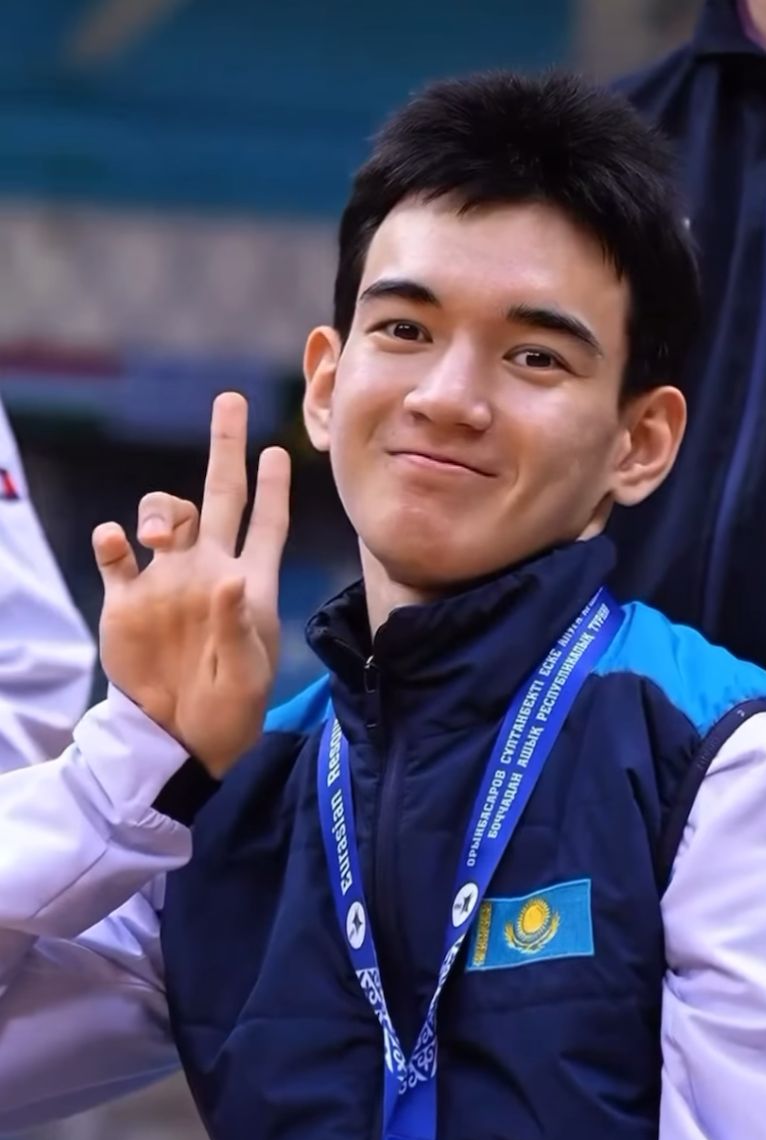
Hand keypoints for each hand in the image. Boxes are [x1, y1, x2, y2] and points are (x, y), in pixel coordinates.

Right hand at [92, 393, 289, 777]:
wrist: (176, 735)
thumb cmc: (228, 707)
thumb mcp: (247, 671)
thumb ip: (239, 621)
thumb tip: (232, 574)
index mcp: (249, 581)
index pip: (266, 524)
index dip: (274, 488)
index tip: (277, 451)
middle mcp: (208, 570)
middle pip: (218, 495)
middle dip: (225, 447)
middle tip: (230, 401)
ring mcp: (166, 581)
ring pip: (164, 514)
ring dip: (160, 507)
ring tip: (155, 532)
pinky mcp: (126, 599)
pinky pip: (114, 554)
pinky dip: (110, 540)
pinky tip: (116, 542)